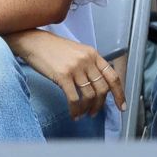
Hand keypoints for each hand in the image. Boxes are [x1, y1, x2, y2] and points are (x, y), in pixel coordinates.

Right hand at [8, 29, 124, 119]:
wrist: (35, 43)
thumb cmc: (55, 49)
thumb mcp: (78, 52)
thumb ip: (89, 66)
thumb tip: (98, 87)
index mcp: (93, 54)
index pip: (112, 76)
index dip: (119, 93)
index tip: (121, 106)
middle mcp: (87, 60)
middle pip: (102, 89)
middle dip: (100, 105)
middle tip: (94, 113)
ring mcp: (76, 68)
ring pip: (89, 96)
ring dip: (86, 109)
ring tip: (82, 114)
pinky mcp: (63, 76)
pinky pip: (74, 98)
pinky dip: (75, 110)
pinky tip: (73, 114)